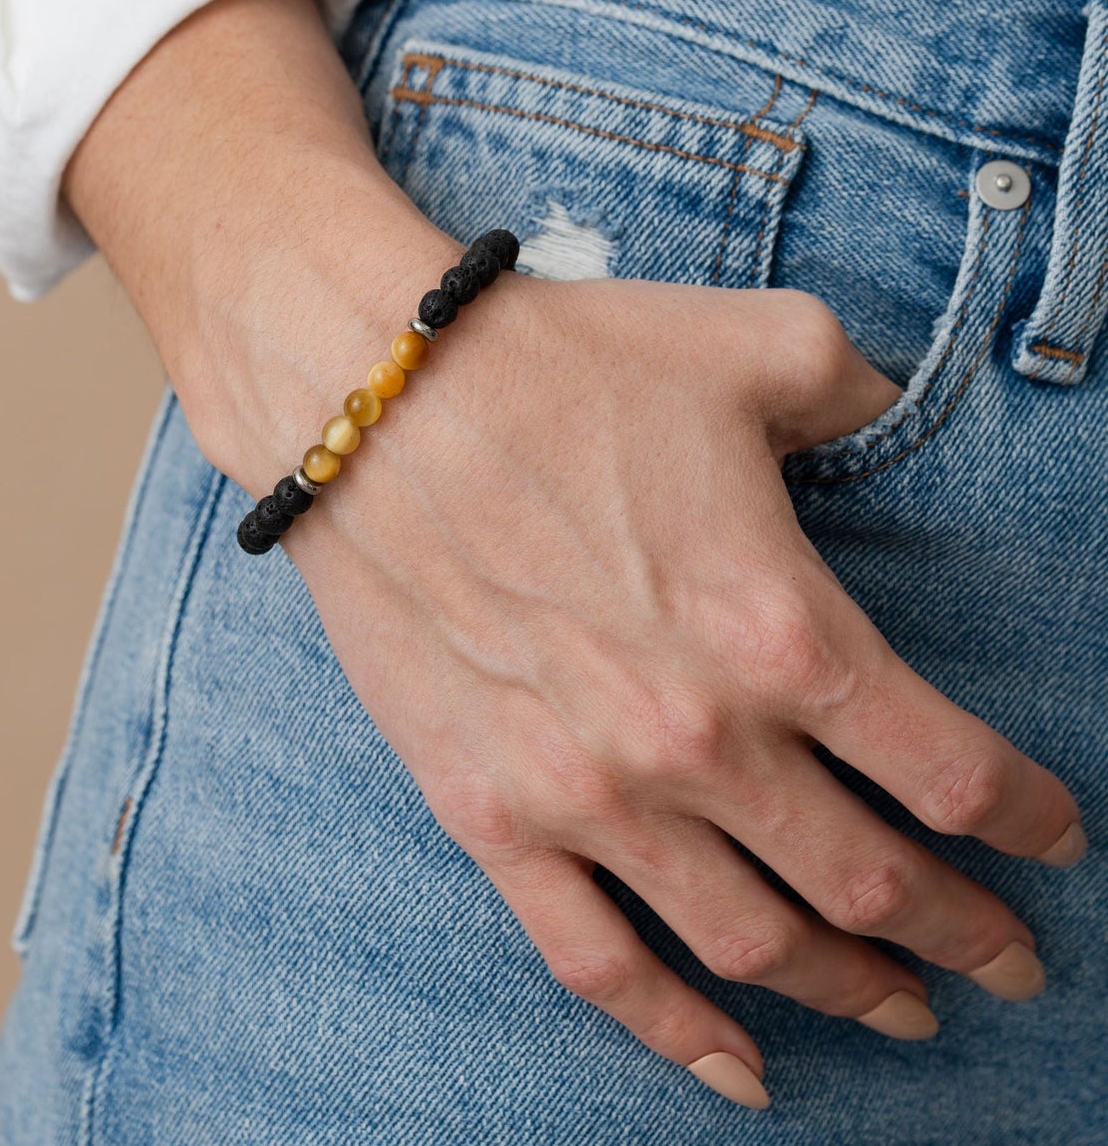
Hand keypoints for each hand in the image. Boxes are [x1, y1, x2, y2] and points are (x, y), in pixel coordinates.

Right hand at [281, 273, 1085, 1109]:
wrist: (374, 400)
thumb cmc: (561, 364)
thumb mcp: (751, 344)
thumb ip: (854, 389)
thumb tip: (889, 411)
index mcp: (780, 627)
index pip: (949, 769)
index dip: (1026, 818)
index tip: (1053, 838)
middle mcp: (697, 736)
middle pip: (869, 882)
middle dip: (962, 932)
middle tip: (1009, 960)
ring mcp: (588, 791)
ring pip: (751, 942)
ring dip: (847, 992)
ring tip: (905, 1013)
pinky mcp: (491, 812)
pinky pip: (595, 962)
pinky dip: (676, 1034)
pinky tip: (739, 1071)